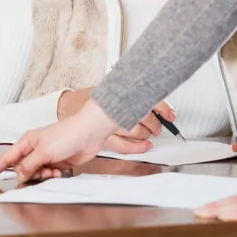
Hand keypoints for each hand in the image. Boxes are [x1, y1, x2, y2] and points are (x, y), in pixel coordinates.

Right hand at [0, 99, 118, 182]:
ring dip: (42, 176)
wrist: (89, 133)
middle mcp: (35, 149)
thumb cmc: (66, 134)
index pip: (7, 158)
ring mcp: (46, 157)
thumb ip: (29, 165)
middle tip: (39, 173)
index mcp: (27, 142)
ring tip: (52, 170)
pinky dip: (52, 176)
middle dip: (29, 175)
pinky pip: (48, 175)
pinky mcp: (57, 163)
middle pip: (22, 169)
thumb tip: (19, 175)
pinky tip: (59, 171)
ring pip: (36, 174)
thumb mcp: (43, 151)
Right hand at [59, 89, 173, 153]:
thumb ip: (127, 92)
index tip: (170, 114)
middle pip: (141, 116)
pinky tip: (146, 146)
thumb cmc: (89, 99)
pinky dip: (137, 147)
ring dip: (146, 134)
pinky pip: (124, 146)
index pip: (144, 98)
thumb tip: (154, 94)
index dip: (160, 107)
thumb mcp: (108, 89)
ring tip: (152, 132)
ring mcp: (107, 125)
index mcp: (115, 93)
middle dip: (154, 122)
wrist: (66, 107)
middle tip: (160, 124)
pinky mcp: (103, 139)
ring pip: (134, 131)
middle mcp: (111, 108)